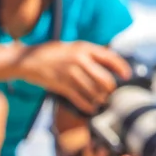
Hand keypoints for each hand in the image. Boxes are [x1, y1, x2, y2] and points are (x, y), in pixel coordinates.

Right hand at [11, 42, 129, 111]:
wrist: (28, 60)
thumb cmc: (52, 53)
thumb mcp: (72, 47)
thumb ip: (89, 54)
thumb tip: (108, 65)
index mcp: (84, 47)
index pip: (110, 58)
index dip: (121, 68)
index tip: (127, 76)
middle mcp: (79, 59)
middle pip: (105, 80)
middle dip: (111, 90)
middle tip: (112, 94)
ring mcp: (70, 73)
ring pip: (94, 92)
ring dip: (100, 100)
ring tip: (102, 102)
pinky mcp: (62, 86)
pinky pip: (80, 99)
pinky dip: (88, 106)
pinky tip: (91, 108)